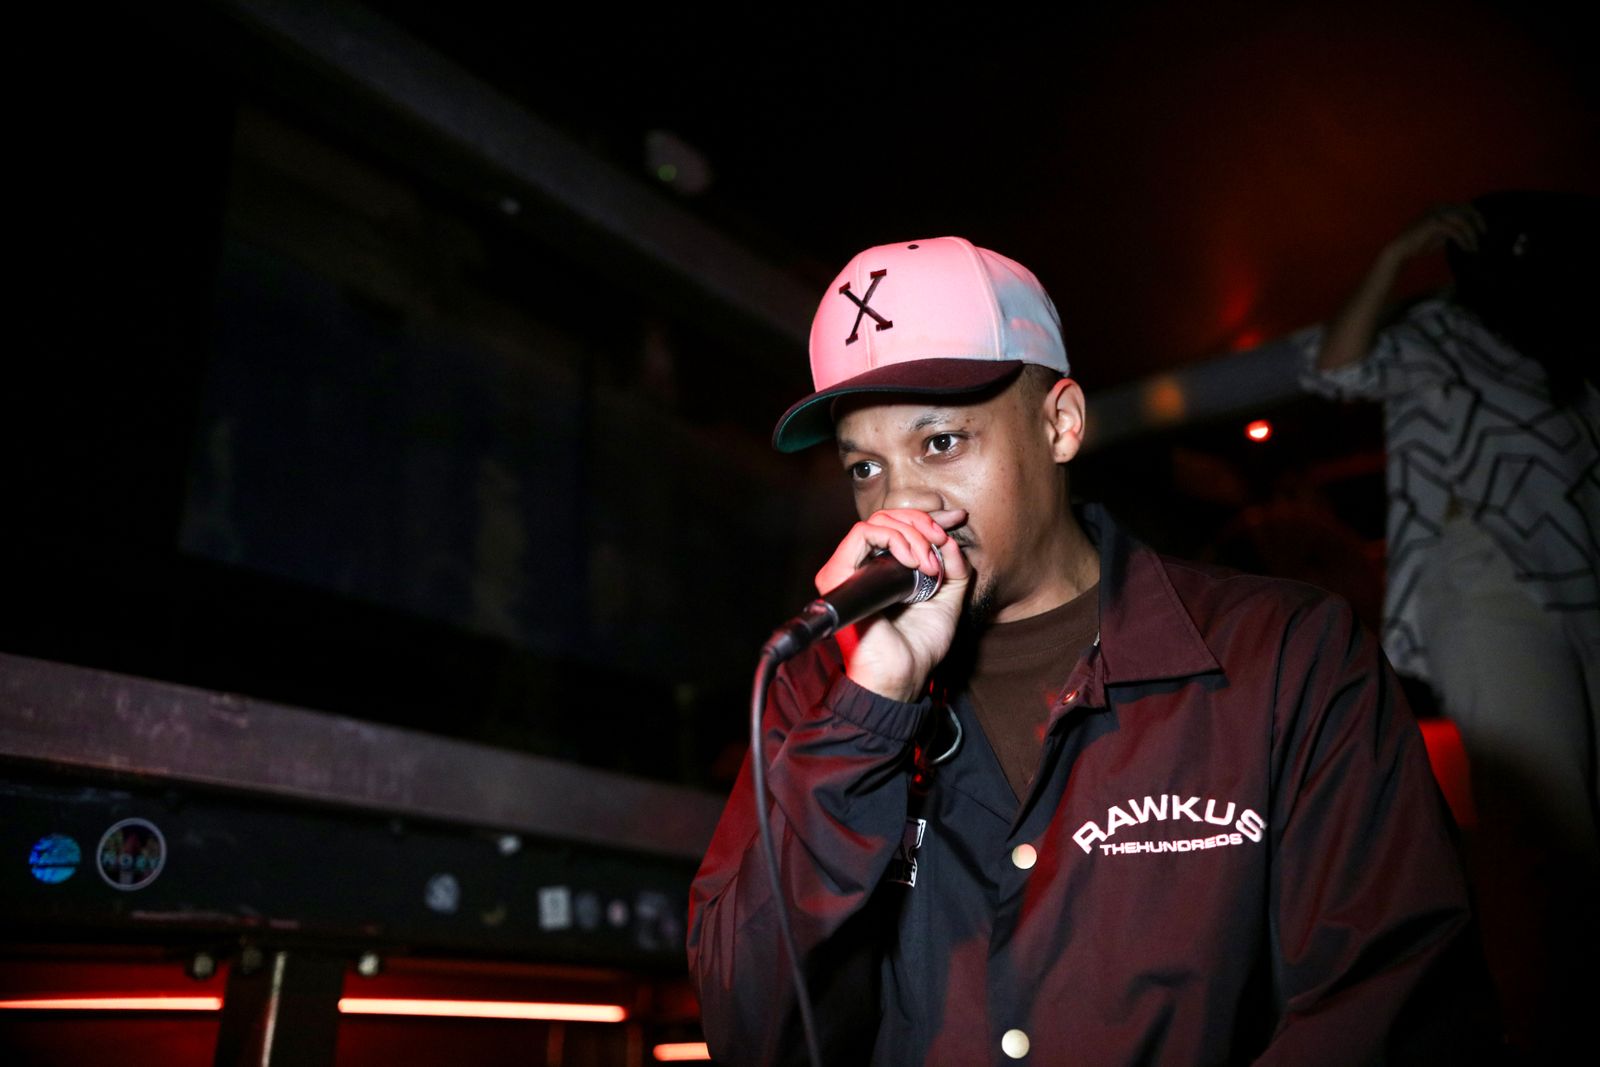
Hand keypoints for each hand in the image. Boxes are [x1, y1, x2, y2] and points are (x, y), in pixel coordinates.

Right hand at [814, 508, 969, 702]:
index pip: (899, 527)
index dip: (929, 517)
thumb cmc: (918, 646)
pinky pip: (862, 533)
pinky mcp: (839, 574)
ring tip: (929, 564)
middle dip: (922, 522)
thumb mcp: (948, 599)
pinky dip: (894, 539)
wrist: (902, 675)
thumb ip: (954, 568)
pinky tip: (913, 561)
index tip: (956, 519)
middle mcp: (863, 567)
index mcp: (884, 571)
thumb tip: (950, 539)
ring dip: (912, 534)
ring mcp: (849, 570)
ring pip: (877, 522)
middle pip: (888, 518)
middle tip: (941, 541)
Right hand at [1383, 203, 1485, 264]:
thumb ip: (1453, 229)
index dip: (1477, 217)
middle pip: (1467, 208)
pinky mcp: (1433, 223)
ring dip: (1471, 234)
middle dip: (1478, 221)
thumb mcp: (1440, 234)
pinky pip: (1455, 230)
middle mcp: (1439, 206)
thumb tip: (1471, 232)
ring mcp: (1435, 213)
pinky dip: (1463, 240)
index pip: (1465, 207)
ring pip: (1462, 220)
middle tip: (1484, 235)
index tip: (1482, 230)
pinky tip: (1467, 248)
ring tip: (1474, 246)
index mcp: (1441, 206)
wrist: (1400, 250)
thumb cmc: (1419, 244)